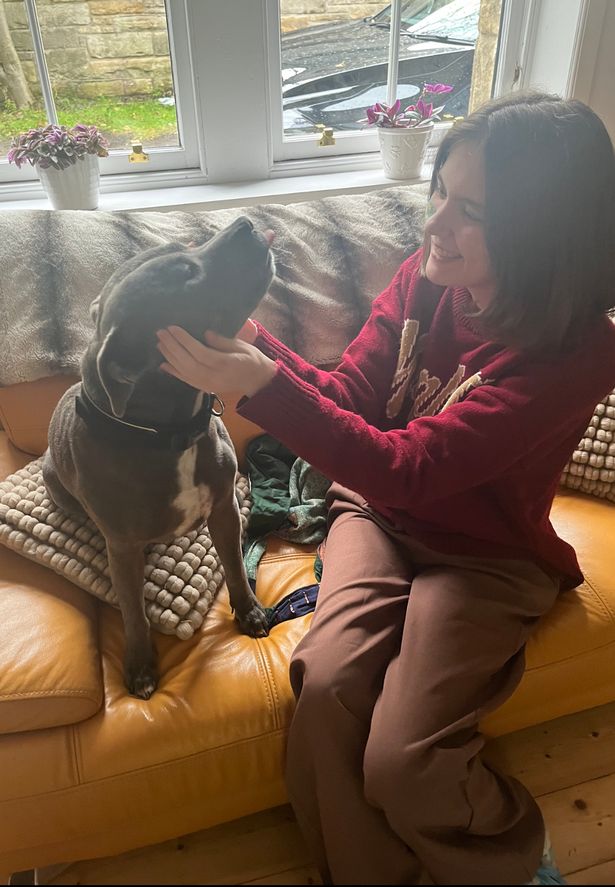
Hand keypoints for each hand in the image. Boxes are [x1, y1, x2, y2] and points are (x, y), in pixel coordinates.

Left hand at [156, 325, 275, 397]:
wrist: (258, 382)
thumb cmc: (252, 360)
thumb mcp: (242, 346)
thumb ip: (223, 342)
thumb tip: (206, 334)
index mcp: (225, 364)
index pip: (200, 352)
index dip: (184, 340)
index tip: (173, 328)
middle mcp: (214, 376)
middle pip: (188, 362)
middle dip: (172, 347)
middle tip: (161, 333)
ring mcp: (208, 384)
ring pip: (184, 371)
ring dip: (170, 357)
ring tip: (160, 343)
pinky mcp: (205, 388)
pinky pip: (186, 380)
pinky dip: (173, 373)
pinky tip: (163, 364)